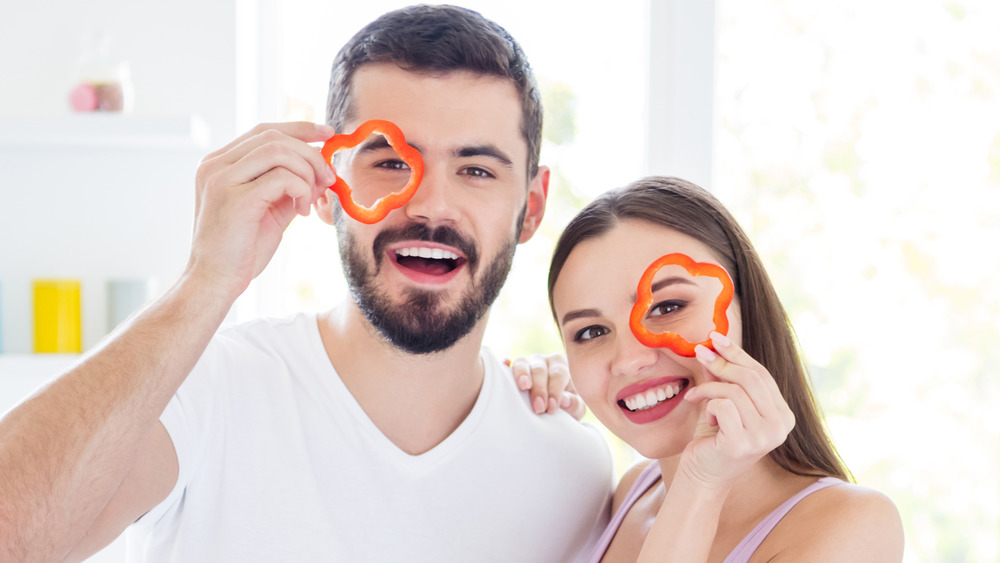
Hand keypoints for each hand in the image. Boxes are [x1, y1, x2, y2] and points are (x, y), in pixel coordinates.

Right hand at [186, 122, 336, 299]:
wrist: (215, 281)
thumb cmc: (241, 249)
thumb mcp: (270, 210)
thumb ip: (291, 186)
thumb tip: (323, 169)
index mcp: (219, 164)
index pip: (264, 131)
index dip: (299, 129)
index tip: (328, 133)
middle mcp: (215, 165)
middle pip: (274, 137)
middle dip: (310, 153)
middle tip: (328, 177)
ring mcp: (221, 179)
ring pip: (278, 152)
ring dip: (307, 172)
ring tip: (311, 199)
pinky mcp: (234, 198)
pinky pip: (281, 177)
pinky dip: (301, 190)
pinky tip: (301, 211)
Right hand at [506, 354, 585, 418]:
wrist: (550, 409)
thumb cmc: (565, 407)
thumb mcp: (575, 409)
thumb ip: (574, 404)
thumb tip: (564, 400)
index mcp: (561, 366)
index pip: (558, 375)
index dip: (555, 391)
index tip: (552, 407)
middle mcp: (543, 361)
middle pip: (540, 370)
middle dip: (539, 388)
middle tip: (538, 408)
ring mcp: (525, 363)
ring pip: (522, 363)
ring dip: (522, 374)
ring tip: (523, 387)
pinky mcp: (511, 370)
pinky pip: (505, 364)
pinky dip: (504, 365)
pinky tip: (504, 366)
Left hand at [680, 331, 794, 488]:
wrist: (702, 475)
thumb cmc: (714, 437)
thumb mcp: (722, 401)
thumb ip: (723, 376)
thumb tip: (713, 343)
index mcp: (783, 415)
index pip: (762, 374)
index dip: (737, 353)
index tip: (715, 337)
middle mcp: (781, 427)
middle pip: (750, 379)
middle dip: (721, 362)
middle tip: (700, 354)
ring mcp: (764, 437)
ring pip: (734, 391)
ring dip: (709, 389)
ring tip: (697, 398)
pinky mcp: (742, 444)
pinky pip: (723, 406)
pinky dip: (708, 406)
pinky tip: (706, 419)